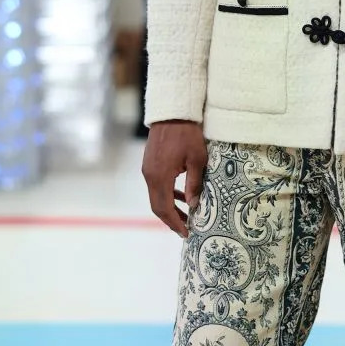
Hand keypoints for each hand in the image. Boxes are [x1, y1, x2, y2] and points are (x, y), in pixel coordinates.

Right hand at [141, 120, 207, 237]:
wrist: (172, 112)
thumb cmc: (187, 134)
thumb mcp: (197, 159)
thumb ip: (194, 184)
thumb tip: (194, 205)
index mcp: (160, 176)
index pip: (164, 208)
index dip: (175, 222)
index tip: (186, 233)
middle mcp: (150, 175)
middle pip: (157, 206)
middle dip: (171, 220)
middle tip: (185, 229)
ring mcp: (148, 169)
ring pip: (156, 196)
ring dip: (169, 208)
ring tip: (186, 216)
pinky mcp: (150, 164)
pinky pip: (157, 186)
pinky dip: (167, 195)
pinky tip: (181, 196)